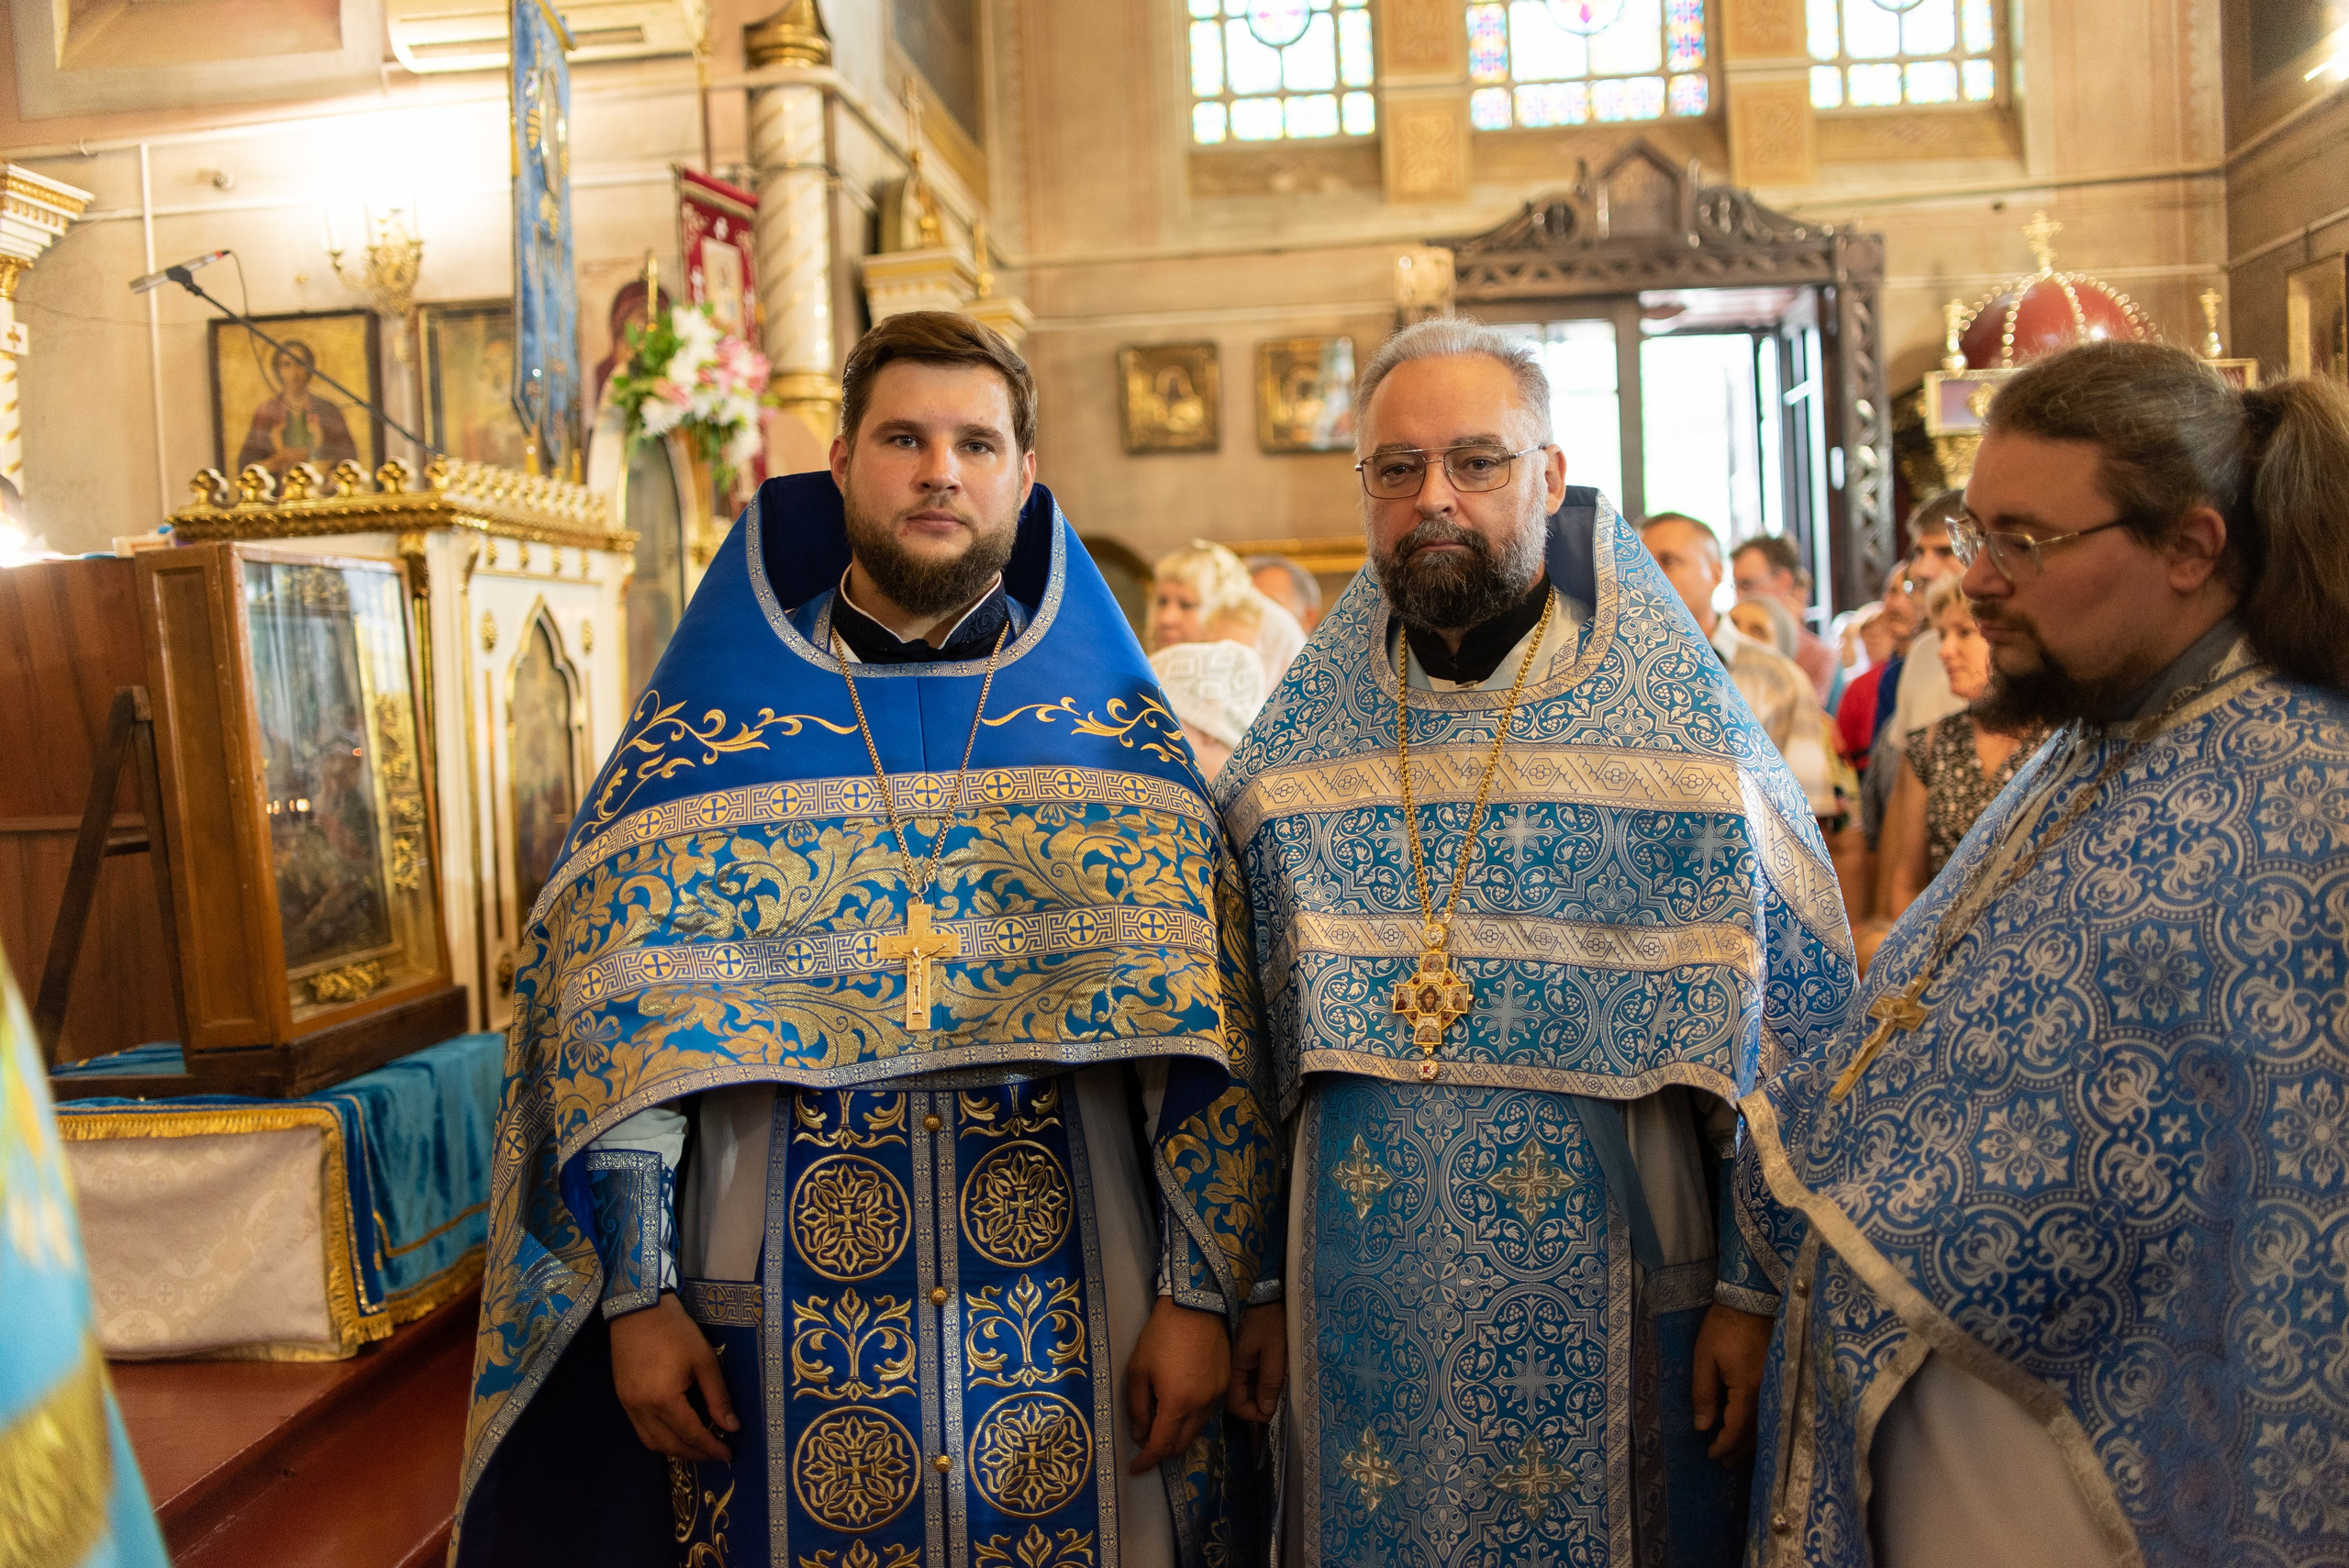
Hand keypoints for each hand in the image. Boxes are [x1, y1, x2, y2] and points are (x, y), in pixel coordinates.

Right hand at [608, 1294, 737, 1461]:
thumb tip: (731, 1427)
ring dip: (676, 1450)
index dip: (711, 1448)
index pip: (691, 1434)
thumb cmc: (676, 1331)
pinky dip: (660, 1439)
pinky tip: (675, 1433)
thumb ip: (718, 1397)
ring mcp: (628, 1406)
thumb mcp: (704, 1360)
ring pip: (652, 1443)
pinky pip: (641, 1431)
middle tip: (716, 1454)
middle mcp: (642, 1410)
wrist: (638, 1310)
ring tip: (698, 1448)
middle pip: (670, 1446)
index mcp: (664, 1400)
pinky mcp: (623, 1399)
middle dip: (695, 1454)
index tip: (728, 1455)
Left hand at [1125, 1298, 1228, 1473]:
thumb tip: (1140, 1434)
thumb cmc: (1161, 1336)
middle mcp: (1201, 1406)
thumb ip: (1138, 1407)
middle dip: (1163, 1453)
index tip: (1136, 1469)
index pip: (1162, 1445)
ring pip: (1197, 1431)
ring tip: (1161, 1430)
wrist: (1197, 1306)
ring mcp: (1216, 1396)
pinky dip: (1192, 1422)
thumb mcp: (1138, 1370)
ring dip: (1179, 1438)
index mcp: (1178, 1403)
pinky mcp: (1224, 1384)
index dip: (1148, 1461)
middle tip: (1146, 1448)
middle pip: (1183, 1444)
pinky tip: (1180, 1411)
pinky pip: (1207, 1414)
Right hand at [1226, 1302, 1285, 1423]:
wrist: (1262, 1292)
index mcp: (1233, 1367)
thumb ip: (1270, 1382)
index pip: (1235, 1405)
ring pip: (1240, 1389)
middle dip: (1255, 1405)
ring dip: (1257, 1393)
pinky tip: (1268, 1374)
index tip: (1270, 1412)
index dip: (1252, 1414)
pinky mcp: (1237, 1355)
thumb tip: (1266, 1411)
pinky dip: (1255, 1381)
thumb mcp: (1274, 1351)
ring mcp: (1231, 1361)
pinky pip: (1243, 1377)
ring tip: (1275, 1387)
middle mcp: (1227, 1367)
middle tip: (1275, 1400)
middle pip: (1236, 1399)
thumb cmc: (1269, 1319)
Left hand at [1690, 1302, 1774, 1462]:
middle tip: (1723, 1462)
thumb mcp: (1704, 1358)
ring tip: (1736, 1454)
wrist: (1754, 1301)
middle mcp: (1768, 1396)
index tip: (1711, 1456)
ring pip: (1765, 1426)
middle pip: (1754, 1434)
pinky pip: (1771, 1413)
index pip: (1736, 1431)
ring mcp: (1778, 1388)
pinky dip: (1760, 1427)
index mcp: (1748, 1392)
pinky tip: (1752, 1431)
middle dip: (1737, 1450)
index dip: (1723, 1446)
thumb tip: (1703, 1427)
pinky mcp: (1780, 1380)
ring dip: (1750, 1442)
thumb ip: (1703, 1394)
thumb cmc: (1725, 1327)